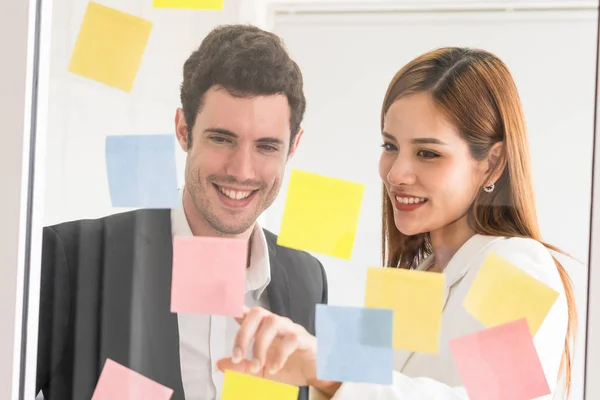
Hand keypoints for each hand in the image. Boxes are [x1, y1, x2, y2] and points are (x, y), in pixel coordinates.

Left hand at [216, 306, 339, 394]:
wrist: (315, 374)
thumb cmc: (290, 366)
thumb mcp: (260, 370)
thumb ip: (241, 366)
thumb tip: (220, 364)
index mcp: (264, 329)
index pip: (249, 313)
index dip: (237, 309)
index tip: (227, 311)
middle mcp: (277, 324)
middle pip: (258, 313)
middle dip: (244, 334)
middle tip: (238, 357)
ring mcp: (291, 329)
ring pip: (273, 322)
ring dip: (260, 346)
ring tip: (257, 366)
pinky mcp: (304, 339)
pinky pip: (291, 339)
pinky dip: (279, 355)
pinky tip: (274, 368)